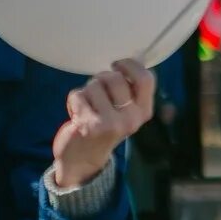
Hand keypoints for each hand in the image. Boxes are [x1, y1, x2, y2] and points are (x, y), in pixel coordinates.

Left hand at [50, 60, 155, 188]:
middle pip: (116, 77)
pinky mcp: (88, 125)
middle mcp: (131, 118)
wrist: (84, 160)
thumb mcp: (126, 112)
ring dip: (87, 91)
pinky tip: (78, 115)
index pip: (146, 79)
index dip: (130, 65)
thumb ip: (131, 89)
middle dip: (102, 78)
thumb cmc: (105, 128)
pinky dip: (74, 100)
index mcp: (143, 112)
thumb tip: (135, 59)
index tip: (118, 65)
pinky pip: (78, 95)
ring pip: (94, 84)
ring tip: (89, 106)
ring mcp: (110, 122)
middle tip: (98, 92)